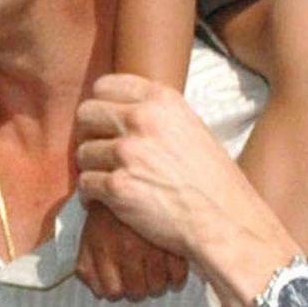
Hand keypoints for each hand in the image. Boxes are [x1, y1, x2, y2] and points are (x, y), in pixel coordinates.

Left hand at [75, 74, 291, 303]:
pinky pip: (84, 184)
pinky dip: (91, 195)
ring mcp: (128, 152)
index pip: (105, 86)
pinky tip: (105, 200)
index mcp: (162, 100)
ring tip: (108, 180)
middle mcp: (142, 119)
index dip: (100, 105)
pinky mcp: (117, 186)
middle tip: (99, 152)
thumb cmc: (212, 180)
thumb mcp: (190, 128)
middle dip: (88, 134)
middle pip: (86, 114)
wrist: (224, 221)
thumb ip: (157, 115)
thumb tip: (123, 111)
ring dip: (91, 168)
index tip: (103, 122)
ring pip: (82, 152)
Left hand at [75, 202, 187, 300]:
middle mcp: (127, 248)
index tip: (121, 285)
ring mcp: (153, 245)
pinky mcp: (175, 240)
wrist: (132, 176)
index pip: (111, 292)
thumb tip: (98, 292)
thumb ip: (86, 265)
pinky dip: (177, 278)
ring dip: (157, 285)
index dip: (116, 291)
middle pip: (137, 293)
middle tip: (140, 279)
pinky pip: (179, 276)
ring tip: (155, 274)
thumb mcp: (88, 235)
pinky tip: (171, 269)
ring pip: (158, 287)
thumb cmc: (109, 212)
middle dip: (138, 289)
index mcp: (103, 247)